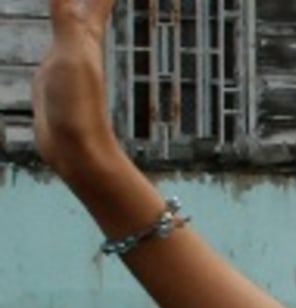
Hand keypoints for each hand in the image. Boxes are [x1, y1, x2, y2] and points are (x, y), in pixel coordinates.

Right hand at [33, 0, 117, 176]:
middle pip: (89, 2)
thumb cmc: (77, 109)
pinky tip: (61, 20)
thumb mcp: (71, 60)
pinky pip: (57, 34)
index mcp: (88, 36)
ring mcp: (68, 57)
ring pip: (72, 15)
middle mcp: (82, 42)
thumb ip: (67, 23)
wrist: (76, 151)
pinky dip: (58, 18)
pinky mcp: (53, 72)